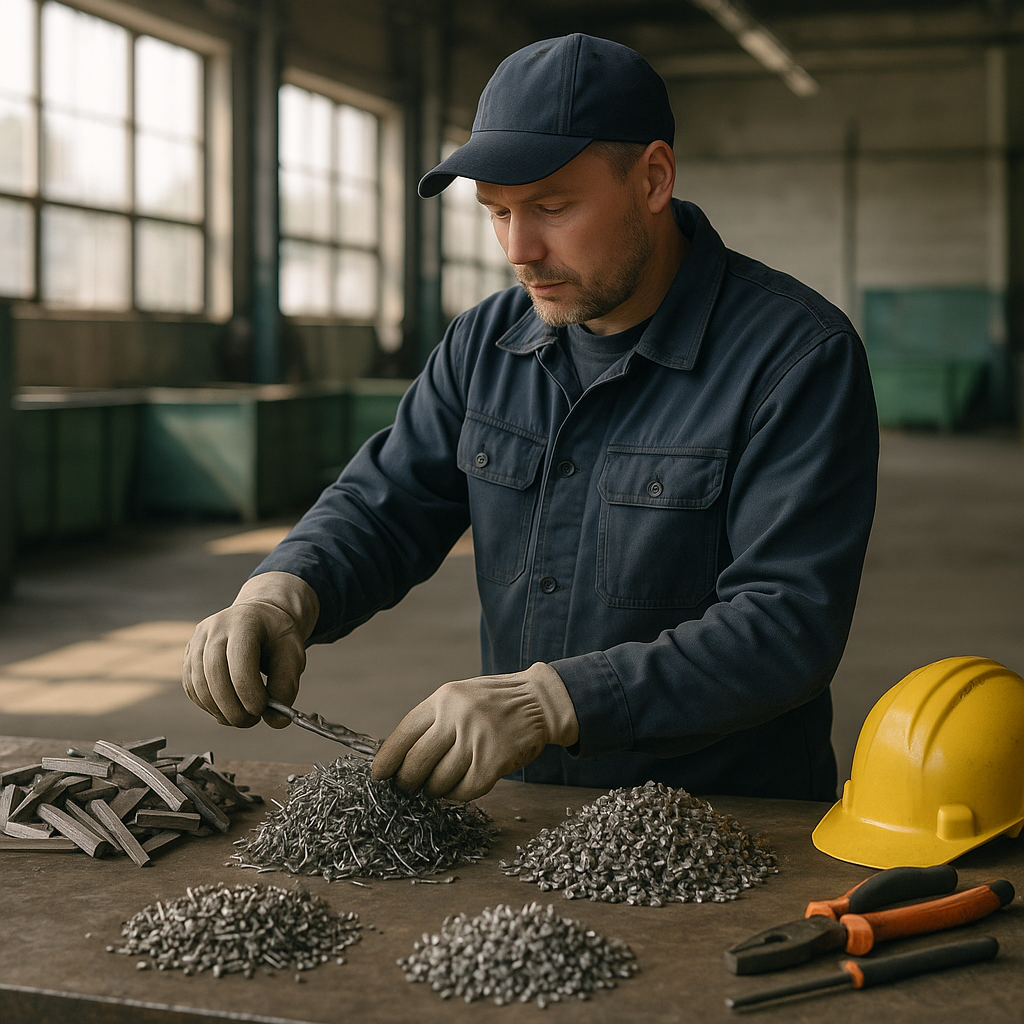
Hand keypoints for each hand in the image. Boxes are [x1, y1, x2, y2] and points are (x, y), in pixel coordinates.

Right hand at [182, 572, 319, 728]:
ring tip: (242, 717)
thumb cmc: (277, 637)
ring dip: (219, 710)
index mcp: (244, 621)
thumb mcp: (293, 656)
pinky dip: (207, 705)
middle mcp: (215, 627)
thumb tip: (276, 721)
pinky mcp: (189, 655)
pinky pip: (191, 687)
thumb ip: (287, 687)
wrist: (261, 618)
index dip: (249, 692)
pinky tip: (226, 709)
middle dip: (232, 707)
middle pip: (214, 674)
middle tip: (250, 720)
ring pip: (198, 684)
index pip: (239, 662)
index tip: (261, 710)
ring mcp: (198, 640)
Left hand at [371, 662, 577, 800]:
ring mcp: (477, 739)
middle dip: (407, 782)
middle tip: (409, 788)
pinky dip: (458, 794)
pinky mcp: (494, 761)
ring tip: (440, 785)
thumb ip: (434, 720)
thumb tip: (400, 757)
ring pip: (439, 781)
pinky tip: (460, 786)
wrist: (540, 702)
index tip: (379, 776)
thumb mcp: (459, 697)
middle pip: (416, 762)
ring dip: (435, 790)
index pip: (403, 734)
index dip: (387, 759)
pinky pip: (464, 791)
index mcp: (443, 699)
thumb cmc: (495, 702)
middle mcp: (457, 717)